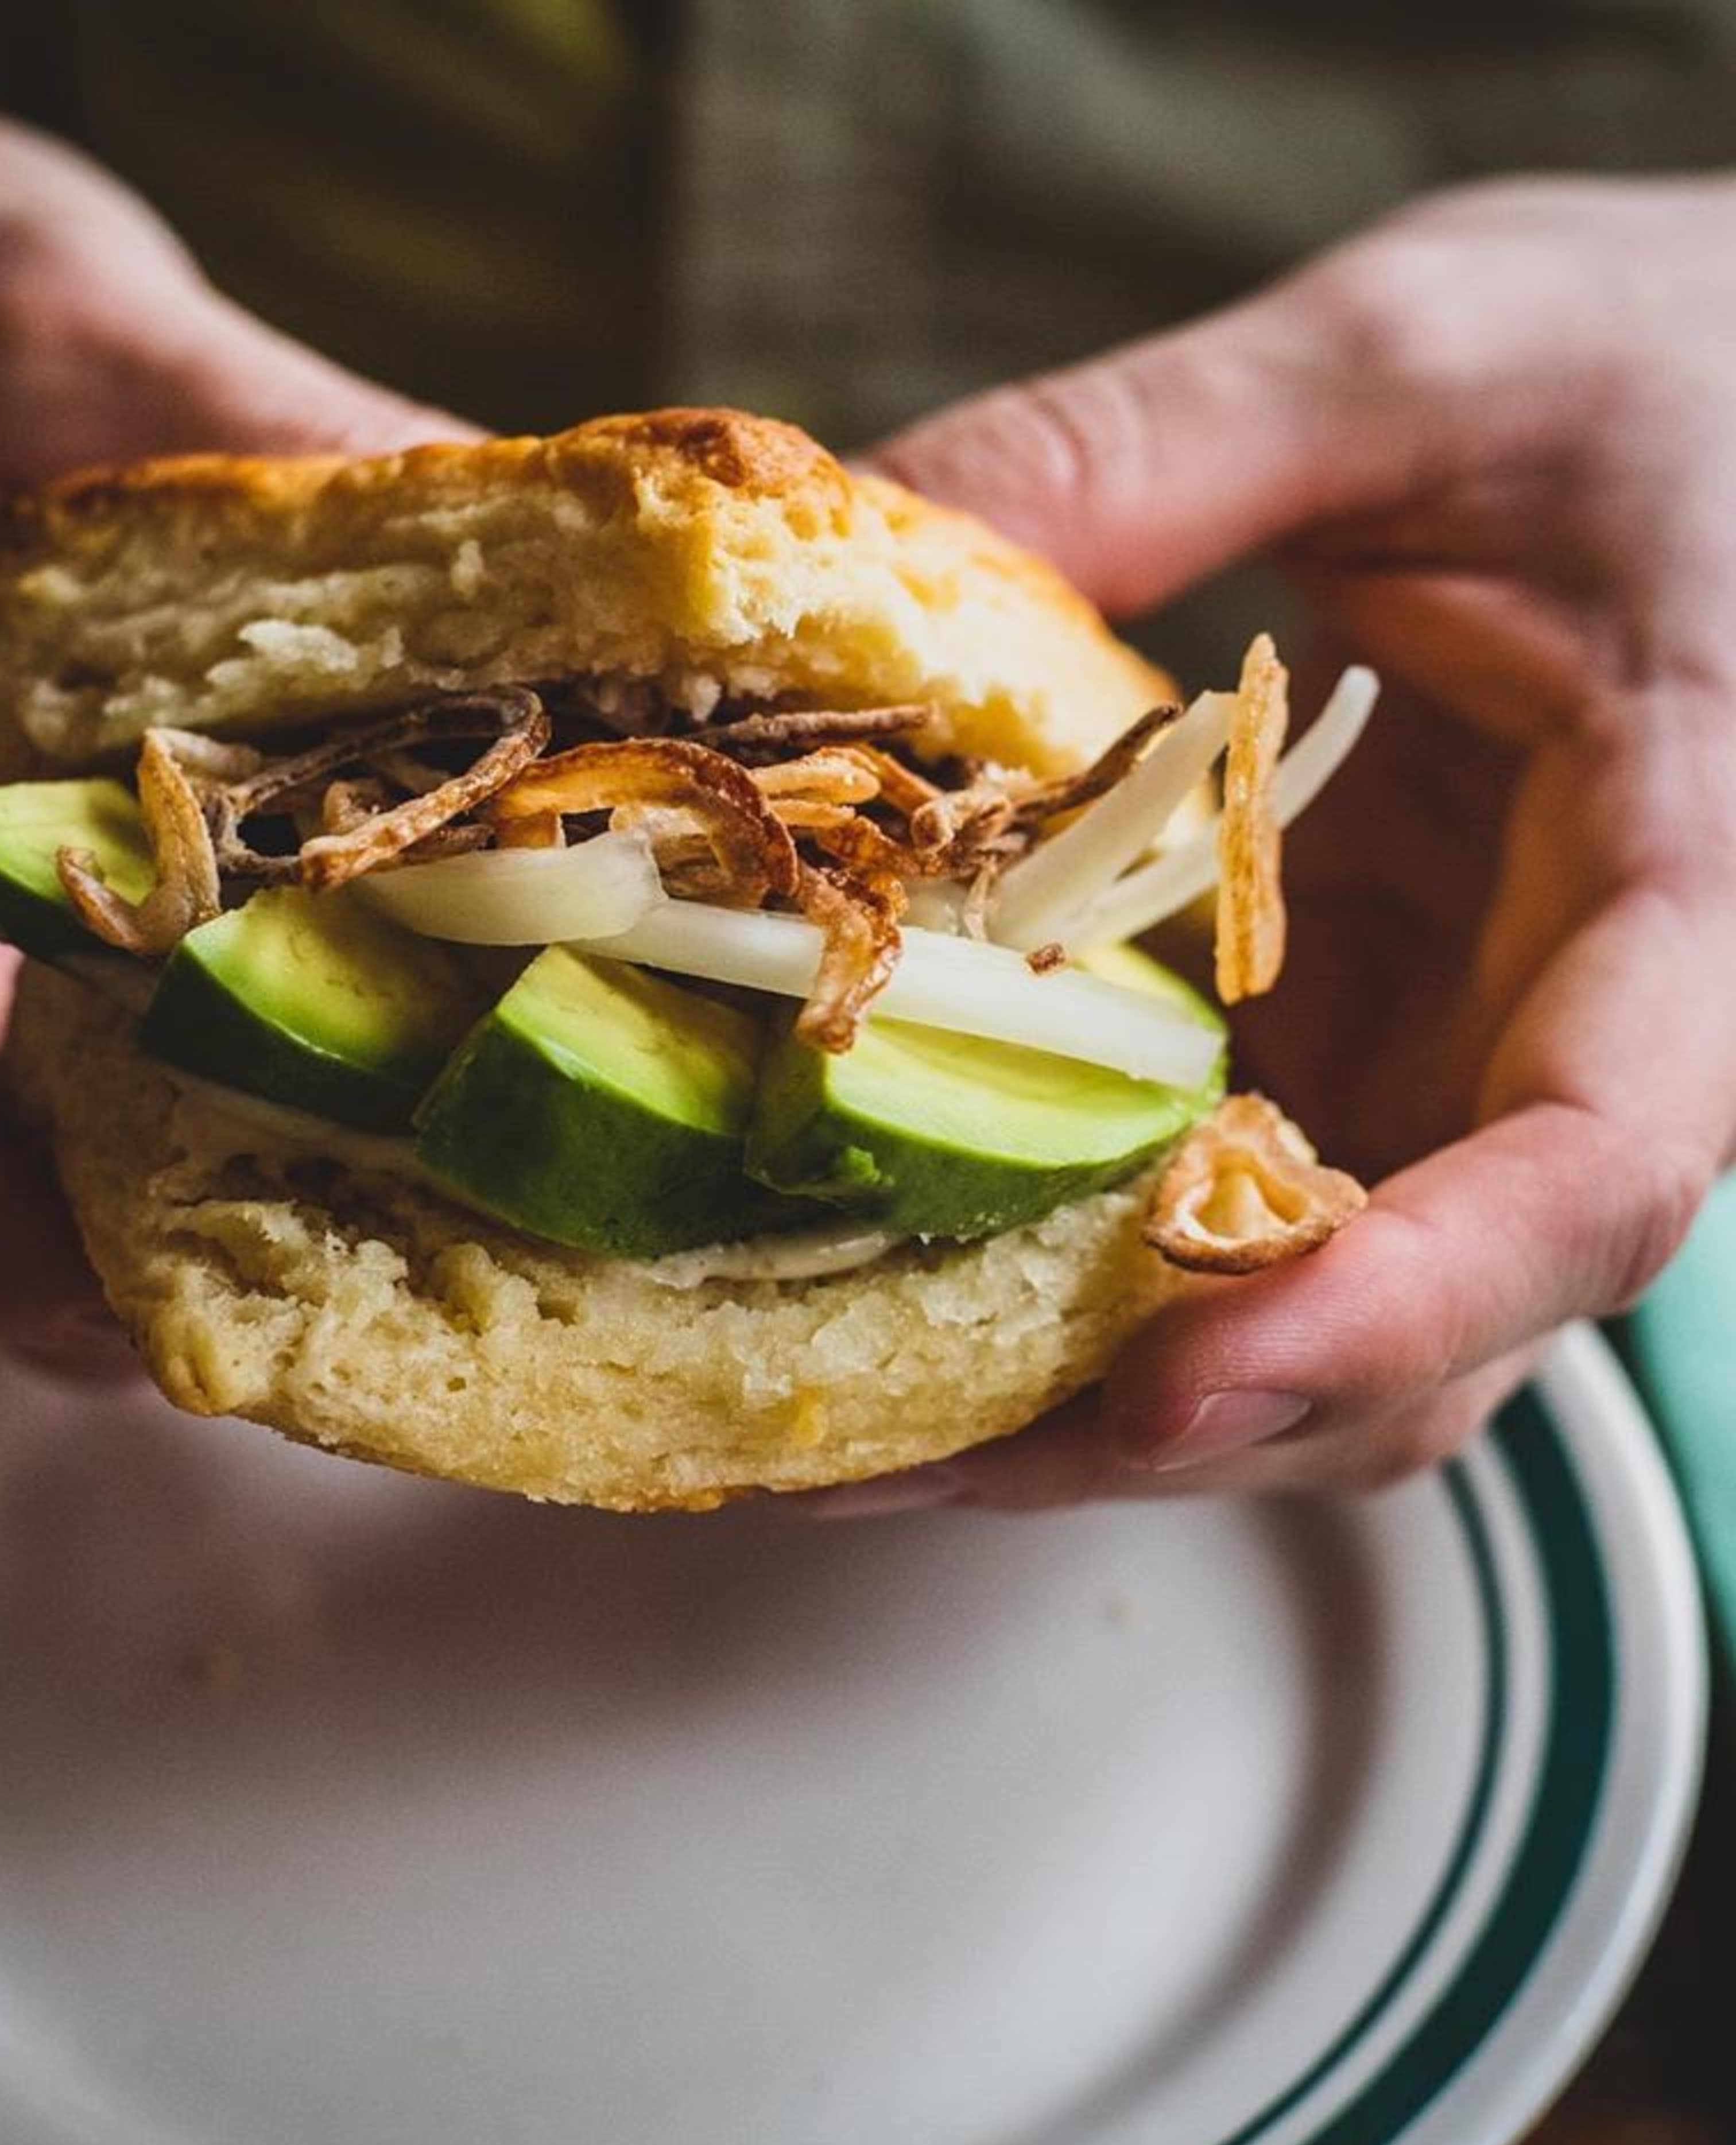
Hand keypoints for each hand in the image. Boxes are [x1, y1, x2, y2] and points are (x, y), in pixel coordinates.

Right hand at [0, 86, 462, 1370]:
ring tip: (361, 1276)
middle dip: (60, 1271)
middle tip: (314, 1326)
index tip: (98, 1289)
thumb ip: (217, 424)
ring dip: (130, 1245)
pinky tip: (337, 1142)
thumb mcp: (27, 297)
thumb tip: (505, 538)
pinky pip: (8, 1103)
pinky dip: (157, 1147)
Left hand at [852, 176, 1735, 1505]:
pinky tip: (899, 1267)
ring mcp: (1472, 1066)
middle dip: (1170, 1419)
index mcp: (1697, 894)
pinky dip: (1084, 1282)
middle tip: (881, 1446)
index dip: (1396, 1308)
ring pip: (1328, 1331)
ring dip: (1093, 1398)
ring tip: (837, 1412)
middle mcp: (1589, 1039)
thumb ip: (1158, 448)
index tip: (1170, 1382)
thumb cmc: (1665, 365)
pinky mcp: (1375, 1051)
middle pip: (1426, 1337)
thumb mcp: (1422, 356)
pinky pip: (1248, 1223)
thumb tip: (865, 543)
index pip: (1595, 1177)